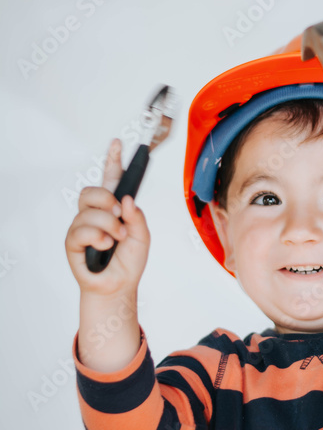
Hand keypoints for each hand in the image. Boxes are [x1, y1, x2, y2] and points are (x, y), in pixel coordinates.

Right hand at [64, 138, 150, 296]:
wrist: (118, 287)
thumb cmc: (128, 262)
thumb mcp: (142, 237)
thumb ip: (137, 217)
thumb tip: (127, 200)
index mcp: (114, 208)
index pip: (111, 179)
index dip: (112, 160)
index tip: (116, 143)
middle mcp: (95, 214)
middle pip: (92, 191)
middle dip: (106, 200)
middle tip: (119, 215)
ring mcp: (82, 226)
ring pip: (89, 211)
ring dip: (108, 225)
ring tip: (116, 239)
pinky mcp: (73, 241)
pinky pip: (82, 229)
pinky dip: (98, 238)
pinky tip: (104, 247)